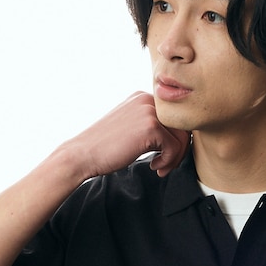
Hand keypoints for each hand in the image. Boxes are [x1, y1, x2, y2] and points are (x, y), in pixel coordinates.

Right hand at [53, 91, 189, 180]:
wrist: (83, 154)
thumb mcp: (130, 127)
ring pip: (182, 136)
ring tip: (161, 167)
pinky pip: (175, 147)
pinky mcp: (151, 127)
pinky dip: (169, 161)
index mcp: (142, 98)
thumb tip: (179, 136)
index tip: (162, 156)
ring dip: (175, 157)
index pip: (173, 117)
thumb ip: (149, 125)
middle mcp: (147, 99)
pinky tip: (154, 166)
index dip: (174, 139)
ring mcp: (149, 112)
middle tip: (165, 165)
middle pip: (181, 125)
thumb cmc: (105, 148)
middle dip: (178, 149)